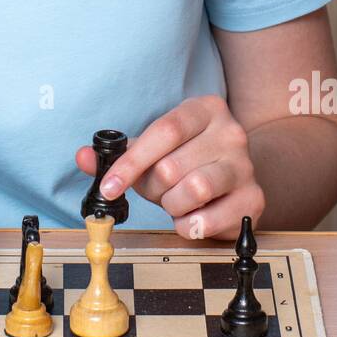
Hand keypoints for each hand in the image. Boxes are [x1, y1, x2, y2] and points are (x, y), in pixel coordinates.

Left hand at [75, 96, 264, 240]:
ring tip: (176, 203)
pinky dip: (189, 226)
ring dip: (172, 206)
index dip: (131, 163)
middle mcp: (231, 133)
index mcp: (205, 109)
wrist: (234, 179)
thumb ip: (119, 154)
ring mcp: (246, 166)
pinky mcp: (254, 199)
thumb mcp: (154, 151)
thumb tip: (82, 156)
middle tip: (158, 192)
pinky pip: (209, 220)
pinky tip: (191, 218)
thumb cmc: (188, 161)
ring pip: (194, 190)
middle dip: (154, 189)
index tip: (109, 186)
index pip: (164, 132)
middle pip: (173, 166)